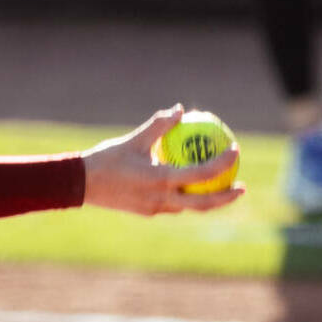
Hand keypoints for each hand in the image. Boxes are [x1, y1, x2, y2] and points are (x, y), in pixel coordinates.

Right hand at [81, 105, 244, 215]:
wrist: (80, 184)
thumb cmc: (106, 159)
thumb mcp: (134, 139)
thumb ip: (159, 125)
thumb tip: (179, 109)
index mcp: (161, 180)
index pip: (202, 174)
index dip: (223, 163)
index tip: (235, 152)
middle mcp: (161, 199)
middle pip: (203, 203)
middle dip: (226, 197)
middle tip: (241, 187)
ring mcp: (154, 209)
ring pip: (188, 207)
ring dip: (206, 200)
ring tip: (218, 188)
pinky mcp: (146, 212)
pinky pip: (172, 205)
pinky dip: (184, 197)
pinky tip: (186, 186)